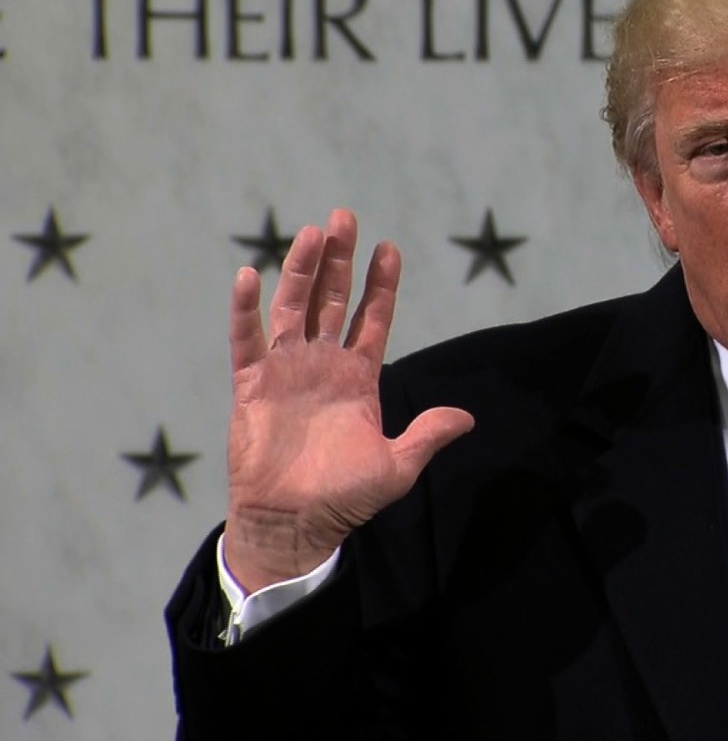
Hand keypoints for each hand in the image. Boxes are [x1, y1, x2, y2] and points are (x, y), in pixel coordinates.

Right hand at [222, 209, 473, 593]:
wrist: (295, 523)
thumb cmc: (346, 498)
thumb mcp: (398, 466)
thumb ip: (428, 435)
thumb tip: (468, 418)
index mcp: (360, 377)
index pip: (372, 318)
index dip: (381, 284)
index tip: (390, 248)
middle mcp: (323, 364)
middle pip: (333, 299)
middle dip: (341, 260)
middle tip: (345, 217)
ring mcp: (286, 370)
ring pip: (294, 307)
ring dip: (302, 270)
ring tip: (313, 233)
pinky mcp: (252, 385)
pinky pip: (247, 339)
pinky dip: (246, 308)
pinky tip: (250, 275)